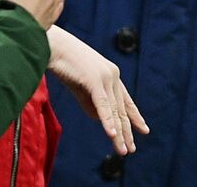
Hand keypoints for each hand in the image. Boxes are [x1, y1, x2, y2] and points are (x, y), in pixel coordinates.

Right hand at [48, 26, 148, 153]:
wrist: (52, 45)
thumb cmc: (64, 64)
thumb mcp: (80, 86)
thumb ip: (91, 103)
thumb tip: (102, 121)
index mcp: (111, 75)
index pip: (126, 100)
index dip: (135, 116)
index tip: (144, 129)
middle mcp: (113, 75)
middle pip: (121, 109)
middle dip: (127, 131)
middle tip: (131, 149)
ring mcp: (105, 77)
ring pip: (114, 110)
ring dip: (118, 133)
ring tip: (124, 150)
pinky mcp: (95, 80)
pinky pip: (103, 105)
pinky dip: (108, 121)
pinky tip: (113, 135)